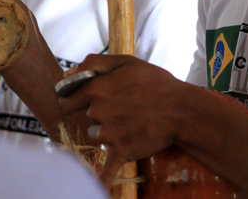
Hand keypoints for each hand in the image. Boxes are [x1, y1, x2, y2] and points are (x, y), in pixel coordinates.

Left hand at [59, 55, 186, 186]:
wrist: (182, 109)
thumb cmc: (155, 82)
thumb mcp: (125, 62)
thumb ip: (93, 63)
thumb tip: (65, 75)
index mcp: (96, 88)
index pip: (68, 99)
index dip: (76, 98)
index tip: (85, 99)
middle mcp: (98, 111)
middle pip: (87, 116)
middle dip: (100, 113)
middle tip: (123, 107)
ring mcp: (109, 133)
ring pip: (97, 135)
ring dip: (108, 131)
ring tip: (131, 122)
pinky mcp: (121, 151)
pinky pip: (105, 170)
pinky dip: (101, 180)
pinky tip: (97, 190)